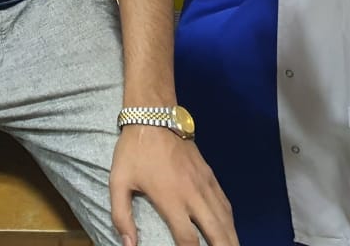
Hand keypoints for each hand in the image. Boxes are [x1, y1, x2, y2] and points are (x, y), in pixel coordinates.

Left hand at [110, 126, 236, 245]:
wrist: (155, 116)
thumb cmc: (134, 151)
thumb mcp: (118, 181)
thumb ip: (121, 216)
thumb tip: (128, 245)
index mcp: (171, 199)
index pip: (188, 239)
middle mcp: (193, 195)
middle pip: (216, 232)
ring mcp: (205, 184)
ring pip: (225, 219)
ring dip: (231, 238)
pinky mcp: (210, 176)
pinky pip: (225, 204)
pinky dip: (230, 221)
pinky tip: (229, 230)